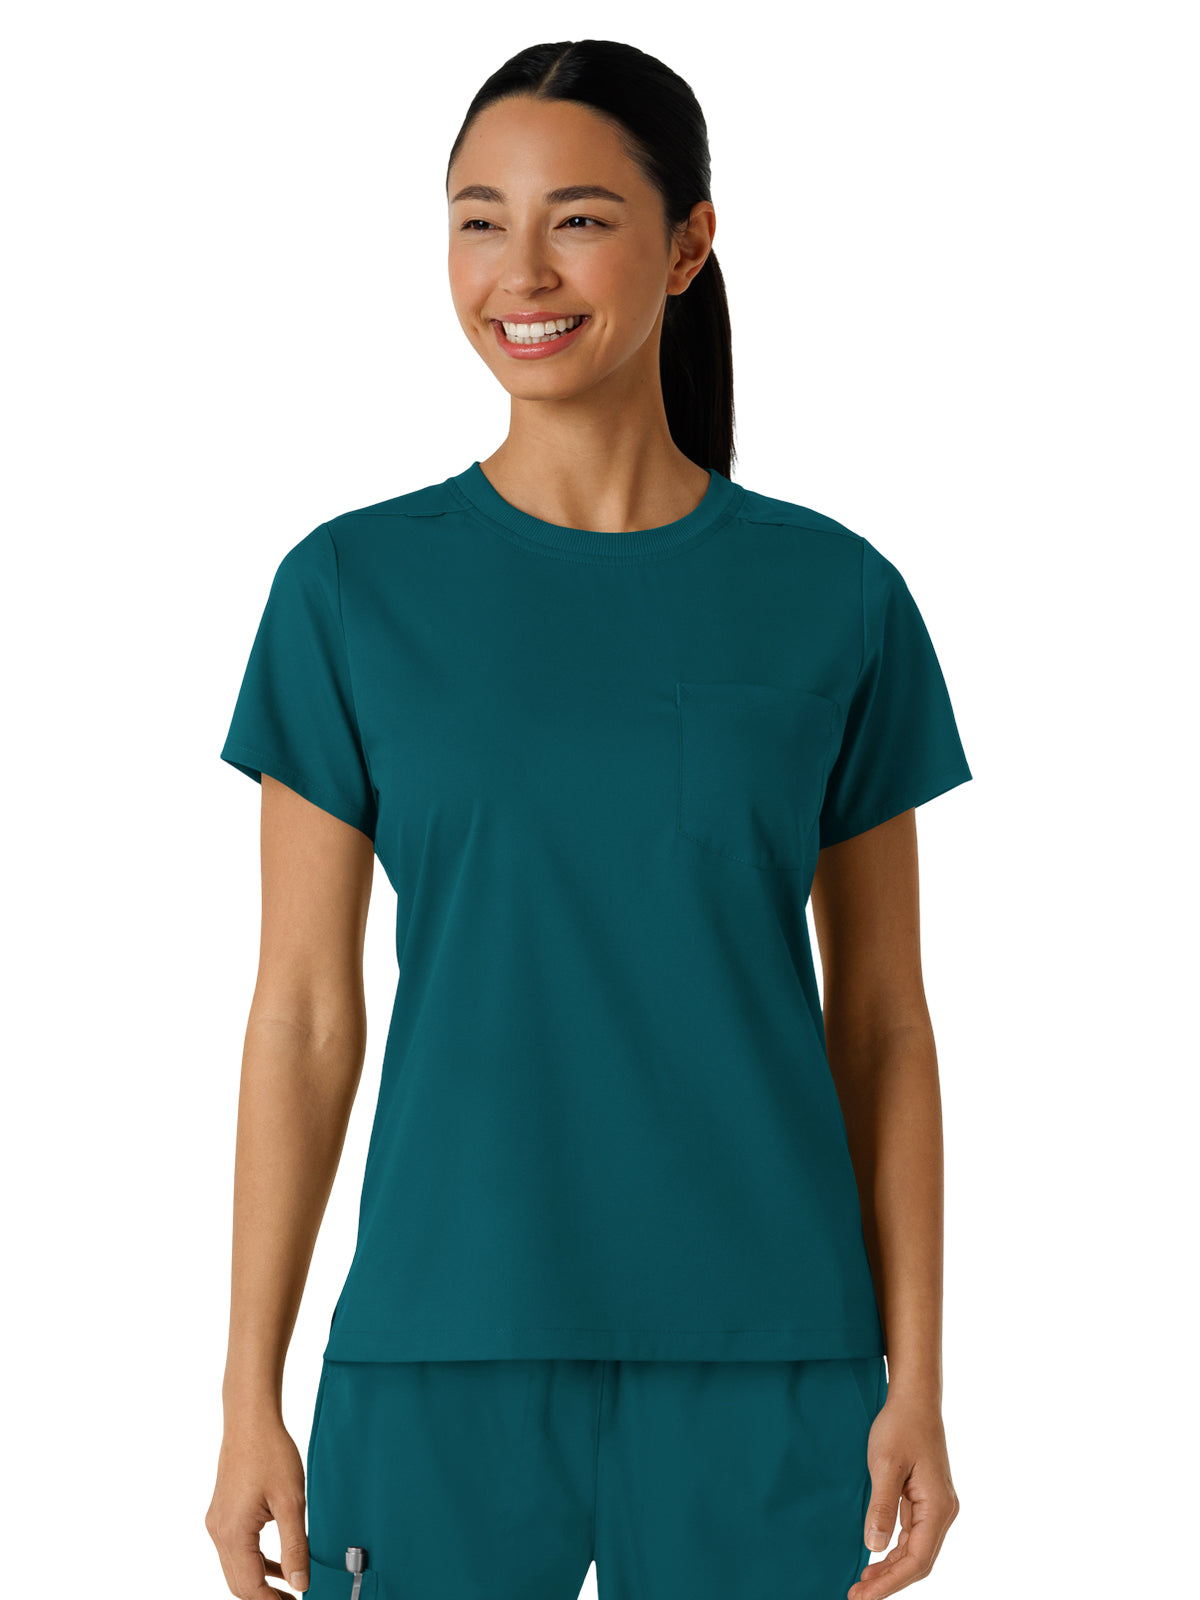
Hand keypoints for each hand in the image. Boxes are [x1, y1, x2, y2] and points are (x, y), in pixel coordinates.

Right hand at [206, 1410, 310, 1597]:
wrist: (250, 1421)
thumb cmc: (271, 1453)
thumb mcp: (291, 1501)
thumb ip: (295, 1546)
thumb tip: (300, 1583)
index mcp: (233, 1533)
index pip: (250, 1587)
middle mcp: (219, 1532)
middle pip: (238, 1584)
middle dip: (264, 1599)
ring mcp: (218, 1523)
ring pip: (236, 1569)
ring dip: (260, 1583)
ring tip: (288, 1591)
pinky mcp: (223, 1514)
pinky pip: (236, 1550)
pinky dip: (255, 1563)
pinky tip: (277, 1566)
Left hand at [847, 1390, 959, 1598]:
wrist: (914, 1399)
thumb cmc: (900, 1426)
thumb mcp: (886, 1464)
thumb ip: (882, 1507)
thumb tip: (873, 1548)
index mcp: (938, 1508)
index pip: (917, 1560)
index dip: (890, 1583)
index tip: (864, 1596)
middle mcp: (942, 1512)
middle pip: (919, 1561)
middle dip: (889, 1581)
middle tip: (857, 1595)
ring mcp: (935, 1507)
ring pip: (916, 1550)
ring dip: (891, 1569)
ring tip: (862, 1583)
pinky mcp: (925, 1500)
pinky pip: (912, 1536)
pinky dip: (894, 1551)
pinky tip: (875, 1557)